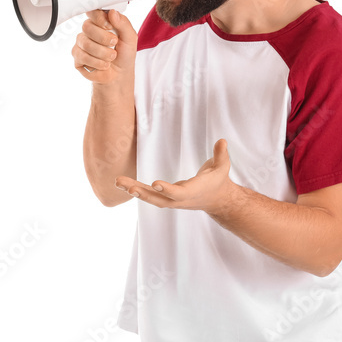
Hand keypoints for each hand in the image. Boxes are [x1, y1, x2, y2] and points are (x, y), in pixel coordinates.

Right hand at [72, 8, 136, 84]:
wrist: (119, 75)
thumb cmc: (124, 55)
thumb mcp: (130, 38)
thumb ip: (123, 23)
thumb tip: (112, 12)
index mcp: (101, 22)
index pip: (93, 12)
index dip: (99, 18)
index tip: (109, 26)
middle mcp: (89, 31)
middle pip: (87, 26)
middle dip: (104, 38)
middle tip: (114, 44)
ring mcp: (81, 44)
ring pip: (86, 43)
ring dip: (103, 53)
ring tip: (111, 57)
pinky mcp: (77, 57)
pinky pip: (83, 56)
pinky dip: (97, 62)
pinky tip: (104, 65)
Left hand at [115, 139, 236, 213]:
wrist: (216, 200)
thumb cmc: (218, 180)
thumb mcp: (223, 167)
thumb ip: (221, 154)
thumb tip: (222, 141)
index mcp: (193, 192)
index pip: (178, 193)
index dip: (167, 189)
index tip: (155, 184)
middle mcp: (179, 199)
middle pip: (158, 199)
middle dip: (142, 193)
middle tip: (126, 186)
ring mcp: (171, 201)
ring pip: (150, 198)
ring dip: (133, 190)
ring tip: (117, 182)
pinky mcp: (166, 198)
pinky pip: (149, 195)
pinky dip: (135, 190)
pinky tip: (122, 183)